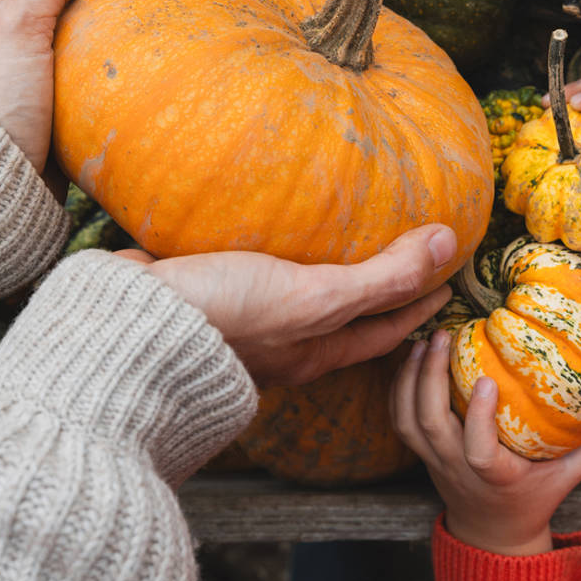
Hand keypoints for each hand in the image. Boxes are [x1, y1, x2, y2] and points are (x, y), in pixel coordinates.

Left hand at [0, 0, 176, 186]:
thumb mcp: (18, 21)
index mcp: (16, 13)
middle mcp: (34, 43)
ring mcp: (55, 81)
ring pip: (107, 38)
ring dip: (142, 20)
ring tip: (181, 9)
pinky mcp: (72, 116)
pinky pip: (112, 79)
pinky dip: (138, 64)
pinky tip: (163, 65)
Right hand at [117, 224, 456, 386]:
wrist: (133, 323)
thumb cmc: (229, 315)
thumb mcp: (315, 298)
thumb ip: (380, 276)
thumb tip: (447, 243)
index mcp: (315, 350)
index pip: (384, 329)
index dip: (419, 304)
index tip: (447, 281)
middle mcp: (286, 342)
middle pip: (347, 318)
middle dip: (379, 293)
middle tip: (406, 259)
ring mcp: (248, 321)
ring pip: (304, 296)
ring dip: (330, 273)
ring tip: (345, 239)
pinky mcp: (216, 292)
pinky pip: (262, 273)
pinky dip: (282, 257)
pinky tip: (275, 230)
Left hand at [390, 329, 580, 555]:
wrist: (492, 531)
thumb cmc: (535, 496)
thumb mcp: (572, 474)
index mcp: (495, 476)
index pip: (478, 451)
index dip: (476, 417)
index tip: (485, 380)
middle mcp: (456, 468)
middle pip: (430, 425)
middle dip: (430, 378)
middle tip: (443, 334)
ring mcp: (433, 460)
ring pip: (408, 420)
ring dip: (411, 377)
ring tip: (425, 339)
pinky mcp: (419, 452)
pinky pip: (399, 419)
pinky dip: (399, 386)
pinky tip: (411, 354)